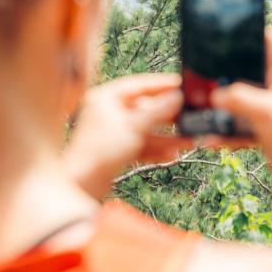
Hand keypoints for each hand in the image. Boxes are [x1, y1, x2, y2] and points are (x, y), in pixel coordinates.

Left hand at [62, 74, 194, 199]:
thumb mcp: (134, 127)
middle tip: (191, 115)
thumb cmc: (99, 152)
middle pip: (146, 107)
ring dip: (167, 135)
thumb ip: (158, 111)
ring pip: (146, 128)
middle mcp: (109, 111)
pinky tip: (173, 153)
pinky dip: (156, 148)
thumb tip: (177, 96)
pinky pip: (141, 143)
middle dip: (169, 116)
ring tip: (189, 139)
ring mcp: (113, 130)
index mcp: (107, 97)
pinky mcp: (116, 149)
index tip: (182, 84)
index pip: (140, 84)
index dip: (163, 84)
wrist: (80, 187)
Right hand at [209, 28, 271, 186]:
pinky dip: (226, 131)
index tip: (234, 24)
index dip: (255, 30)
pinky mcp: (263, 129)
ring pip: (242, 99)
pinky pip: (240, 125)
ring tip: (204, 102)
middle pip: (251, 70)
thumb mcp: (264, 110)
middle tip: (207, 64)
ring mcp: (270, 109)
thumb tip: (214, 96)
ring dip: (224, 103)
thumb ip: (238, 98)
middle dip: (230, 69)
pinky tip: (210, 138)